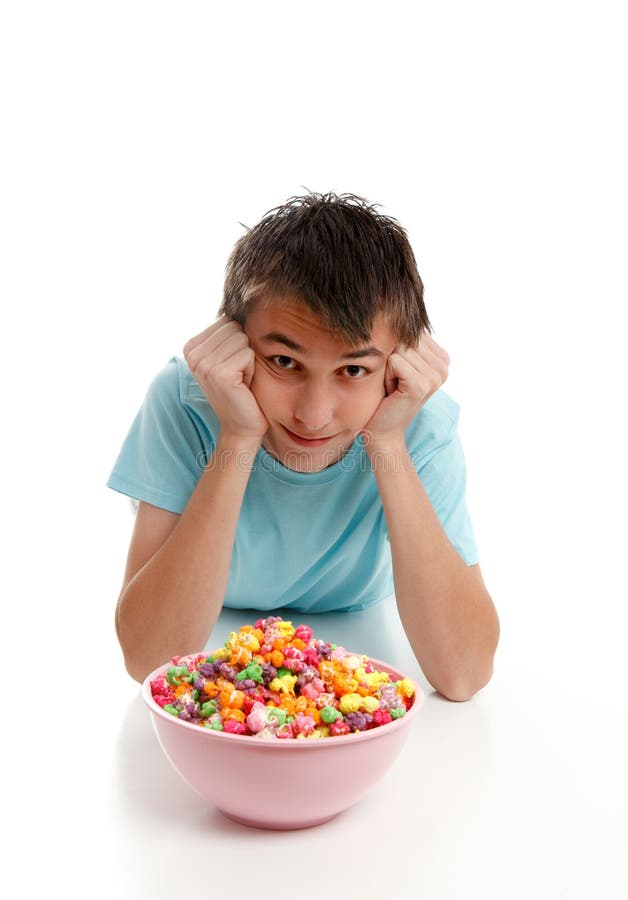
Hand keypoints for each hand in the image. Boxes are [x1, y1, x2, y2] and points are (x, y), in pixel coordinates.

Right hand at [183, 315, 269, 440]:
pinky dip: (252, 369)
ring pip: (243, 339)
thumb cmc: (241, 390)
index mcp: (191, 346)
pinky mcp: (218, 373)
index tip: (231, 366)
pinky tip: (244, 385)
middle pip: (235, 327)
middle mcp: (192, 354)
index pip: (227, 321)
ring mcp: (203, 364)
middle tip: (238, 374)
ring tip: (241, 379)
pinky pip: (248, 353)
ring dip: (249, 359)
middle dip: (244, 349)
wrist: (242, 425)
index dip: (237, 342)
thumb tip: (241, 299)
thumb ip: (227, 332)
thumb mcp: (229, 356)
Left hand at [360, 332, 449, 449]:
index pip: (413, 332)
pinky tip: (392, 391)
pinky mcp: (422, 385)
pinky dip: (386, 375)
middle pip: (406, 339)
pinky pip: (394, 361)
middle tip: (396, 382)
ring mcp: (435, 377)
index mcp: (442, 359)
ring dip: (388, 368)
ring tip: (394, 386)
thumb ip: (408, 339)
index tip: (401, 374)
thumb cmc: (388, 395)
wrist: (383, 429)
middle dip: (393, 359)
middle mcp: (444, 367)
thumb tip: (402, 311)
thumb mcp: (401, 362)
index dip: (399, 350)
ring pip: (399, 349)